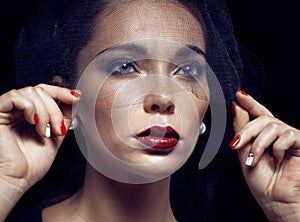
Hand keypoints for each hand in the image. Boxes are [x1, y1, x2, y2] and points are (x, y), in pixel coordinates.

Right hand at [0, 84, 80, 196]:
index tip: (77, 97)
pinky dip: (31, 108)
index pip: (45, 92)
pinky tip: (34, 123)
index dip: (62, 92)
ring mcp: (7, 111)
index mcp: (30, 114)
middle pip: (41, 90)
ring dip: (45, 112)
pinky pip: (16, 97)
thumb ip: (63, 117)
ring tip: (44, 132)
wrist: (17, 180)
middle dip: (55, 108)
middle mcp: (17, 110)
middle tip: (58, 128)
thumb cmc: (32, 164)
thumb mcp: (56, 135)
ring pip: (31, 92)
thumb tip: (74, 100)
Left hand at [230, 90, 299, 220]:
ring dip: (258, 143)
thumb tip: (236, 106)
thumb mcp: (244, 151)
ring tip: (255, 159)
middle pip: (262, 119)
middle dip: (247, 131)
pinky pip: (285, 136)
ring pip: (271, 126)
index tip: (238, 95)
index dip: (250, 103)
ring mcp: (290, 137)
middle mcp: (278, 134)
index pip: (258, 114)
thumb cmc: (261, 180)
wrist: (274, 199)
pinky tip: (276, 160)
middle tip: (236, 144)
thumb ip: (242, 128)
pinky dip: (275, 148)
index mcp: (264, 135)